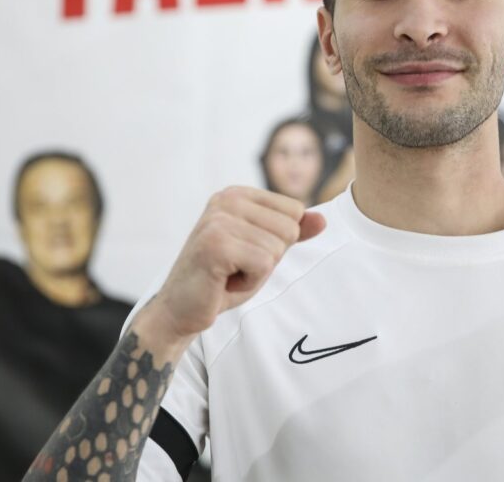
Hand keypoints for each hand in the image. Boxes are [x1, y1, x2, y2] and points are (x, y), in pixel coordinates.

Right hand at [146, 186, 325, 344]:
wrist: (180, 310)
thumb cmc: (222, 279)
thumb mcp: (263, 251)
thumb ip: (292, 232)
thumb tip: (323, 219)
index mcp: (236, 194)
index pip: (294, 211)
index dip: (278, 242)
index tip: (245, 252)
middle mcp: (226, 199)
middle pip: (289, 228)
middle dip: (270, 258)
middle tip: (236, 266)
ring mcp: (219, 220)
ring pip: (277, 248)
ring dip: (258, 272)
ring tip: (228, 274)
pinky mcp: (216, 244)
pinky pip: (264, 264)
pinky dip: (250, 282)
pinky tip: (223, 282)